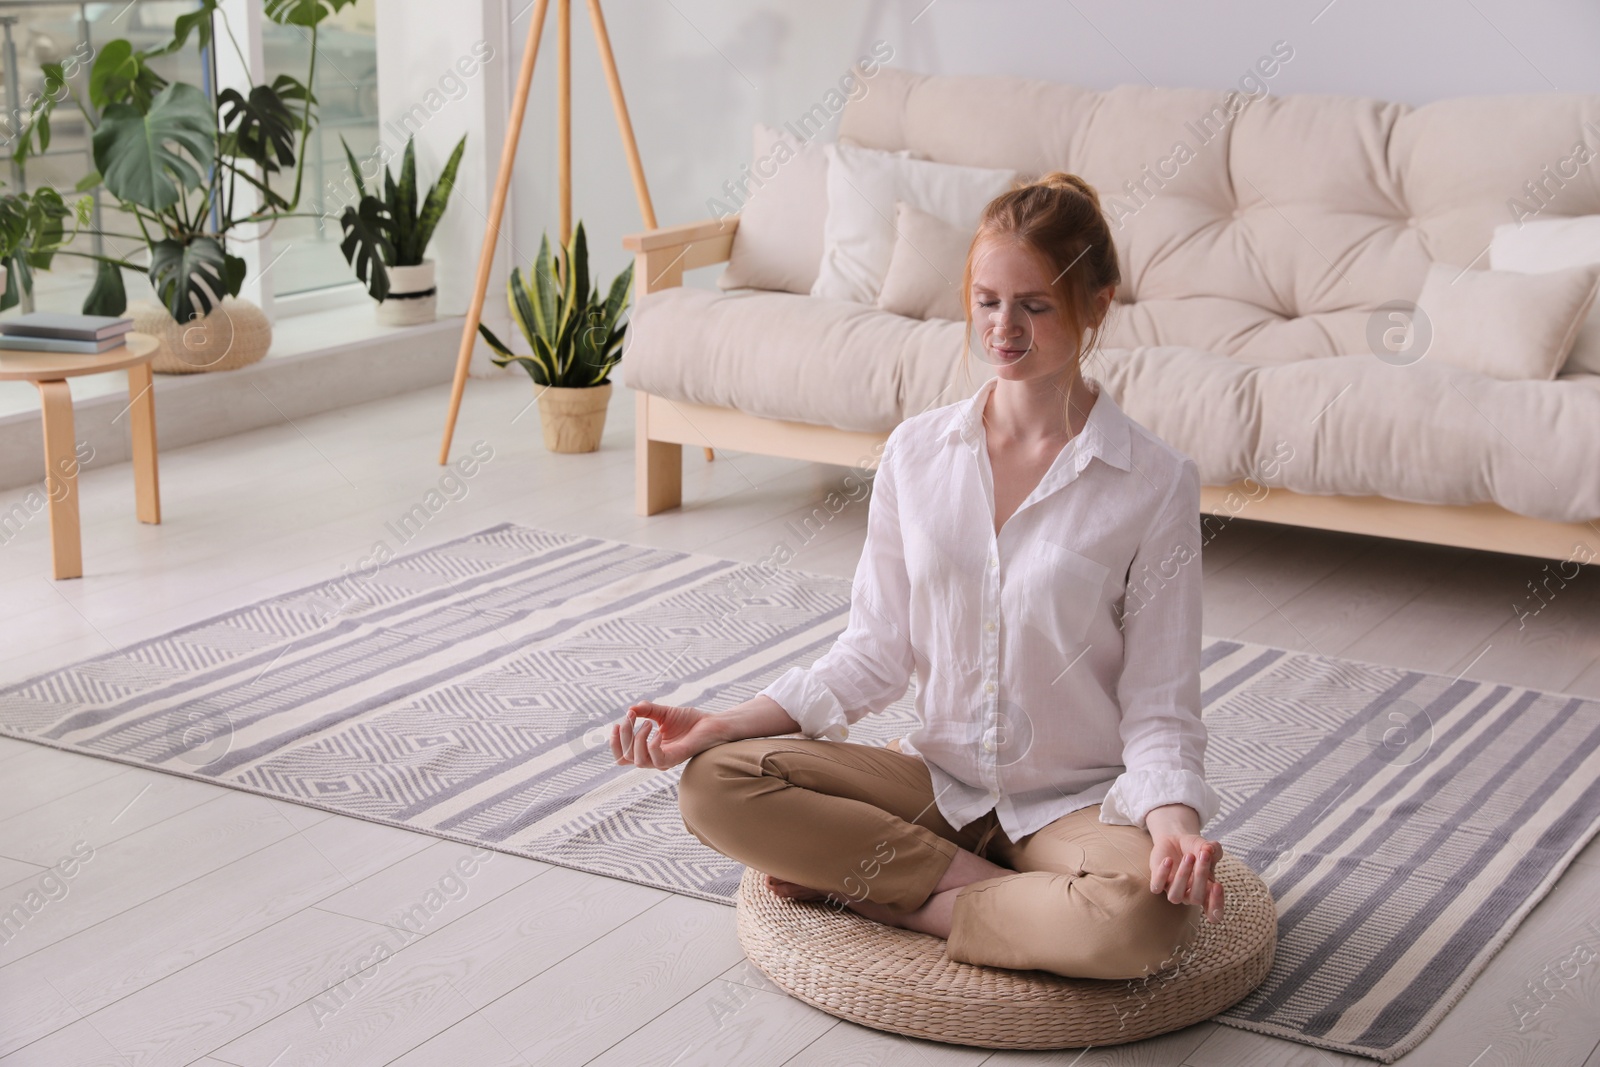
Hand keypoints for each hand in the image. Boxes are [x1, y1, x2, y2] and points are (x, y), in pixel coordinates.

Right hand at [610, 701, 724, 769]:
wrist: (711, 723)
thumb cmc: (689, 721)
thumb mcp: (662, 712)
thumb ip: (646, 710)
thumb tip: (630, 709)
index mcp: (648, 750)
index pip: (622, 756)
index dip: (614, 743)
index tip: (616, 724)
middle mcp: (654, 759)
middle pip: (625, 757)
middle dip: (624, 735)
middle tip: (631, 717)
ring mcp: (664, 761)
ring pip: (637, 761)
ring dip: (637, 738)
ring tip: (647, 723)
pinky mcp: (675, 759)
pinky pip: (656, 759)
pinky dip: (652, 744)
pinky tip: (658, 731)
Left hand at [1150, 832, 1224, 923]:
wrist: (1176, 840)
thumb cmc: (1196, 849)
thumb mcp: (1208, 847)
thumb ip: (1215, 849)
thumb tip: (1210, 849)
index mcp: (1206, 892)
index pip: (1213, 912)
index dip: (1216, 905)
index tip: (1218, 886)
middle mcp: (1189, 895)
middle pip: (1196, 899)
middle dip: (1201, 876)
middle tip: (1204, 855)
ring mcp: (1173, 890)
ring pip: (1175, 896)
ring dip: (1182, 876)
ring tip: (1189, 856)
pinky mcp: (1158, 882)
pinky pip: (1156, 887)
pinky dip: (1162, 874)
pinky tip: (1168, 860)